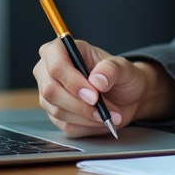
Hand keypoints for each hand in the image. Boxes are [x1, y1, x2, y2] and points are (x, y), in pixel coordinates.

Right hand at [32, 38, 174, 136]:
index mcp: (61, 49)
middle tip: (103, 109)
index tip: (94, 95)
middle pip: (51, 91)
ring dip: (87, 116)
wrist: (126, 97)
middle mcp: (49, 71)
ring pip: (58, 111)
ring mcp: (49, 94)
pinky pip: (66, 125)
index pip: (56, 65)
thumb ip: (111, 70)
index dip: (73, 82)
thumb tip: (97, 80)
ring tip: (108, 114)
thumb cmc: (121, 76)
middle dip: (79, 104)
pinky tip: (101, 119)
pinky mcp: (55, 115)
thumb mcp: (124, 67)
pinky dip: (87, 125)